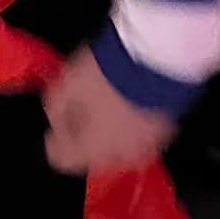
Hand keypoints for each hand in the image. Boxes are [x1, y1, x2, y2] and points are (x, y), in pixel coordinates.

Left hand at [42, 47, 173, 174]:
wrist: (156, 59)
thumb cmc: (108, 73)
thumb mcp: (67, 82)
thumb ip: (55, 105)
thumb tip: (55, 116)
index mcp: (93, 150)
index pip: (61, 159)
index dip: (54, 138)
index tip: (55, 123)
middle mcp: (120, 157)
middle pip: (91, 154)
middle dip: (83, 133)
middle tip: (80, 105)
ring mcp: (145, 148)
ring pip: (117, 146)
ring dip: (108, 129)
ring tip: (106, 99)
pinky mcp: (164, 134)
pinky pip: (139, 136)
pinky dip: (130, 123)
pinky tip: (127, 100)